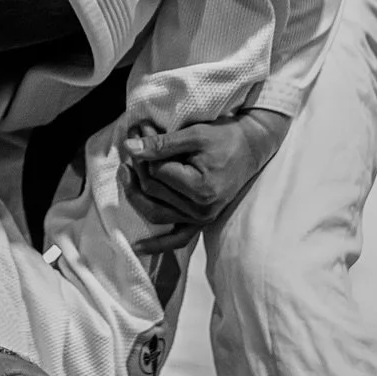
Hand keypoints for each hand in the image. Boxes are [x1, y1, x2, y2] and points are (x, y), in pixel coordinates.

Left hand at [123, 109, 289, 248]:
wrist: (251, 148)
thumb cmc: (226, 138)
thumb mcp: (195, 134)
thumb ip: (161, 144)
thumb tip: (129, 146)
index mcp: (201, 188)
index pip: (157, 173)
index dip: (144, 150)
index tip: (139, 128)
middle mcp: (201, 209)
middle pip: (153, 191)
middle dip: (138, 165)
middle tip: (131, 141)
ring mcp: (201, 218)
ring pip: (155, 213)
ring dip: (135, 195)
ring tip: (124, 173)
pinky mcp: (202, 222)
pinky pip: (177, 239)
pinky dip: (158, 244)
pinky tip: (138, 247)